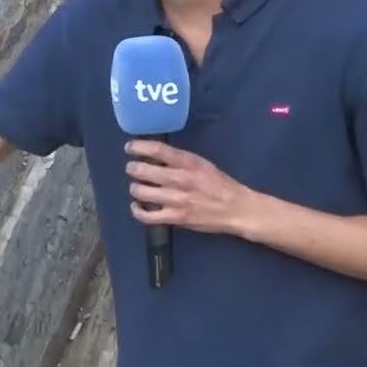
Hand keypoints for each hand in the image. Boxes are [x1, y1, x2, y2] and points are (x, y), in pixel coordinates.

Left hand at [124, 139, 255, 235]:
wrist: (237, 209)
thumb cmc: (220, 184)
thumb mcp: (203, 164)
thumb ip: (180, 160)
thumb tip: (155, 156)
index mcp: (189, 163)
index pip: (158, 150)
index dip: (138, 147)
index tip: (129, 148)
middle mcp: (180, 179)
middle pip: (144, 171)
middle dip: (133, 168)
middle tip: (132, 169)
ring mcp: (177, 200)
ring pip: (141, 192)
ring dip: (135, 188)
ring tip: (138, 187)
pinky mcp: (176, 218)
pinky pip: (147, 216)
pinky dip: (137, 211)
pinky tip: (137, 206)